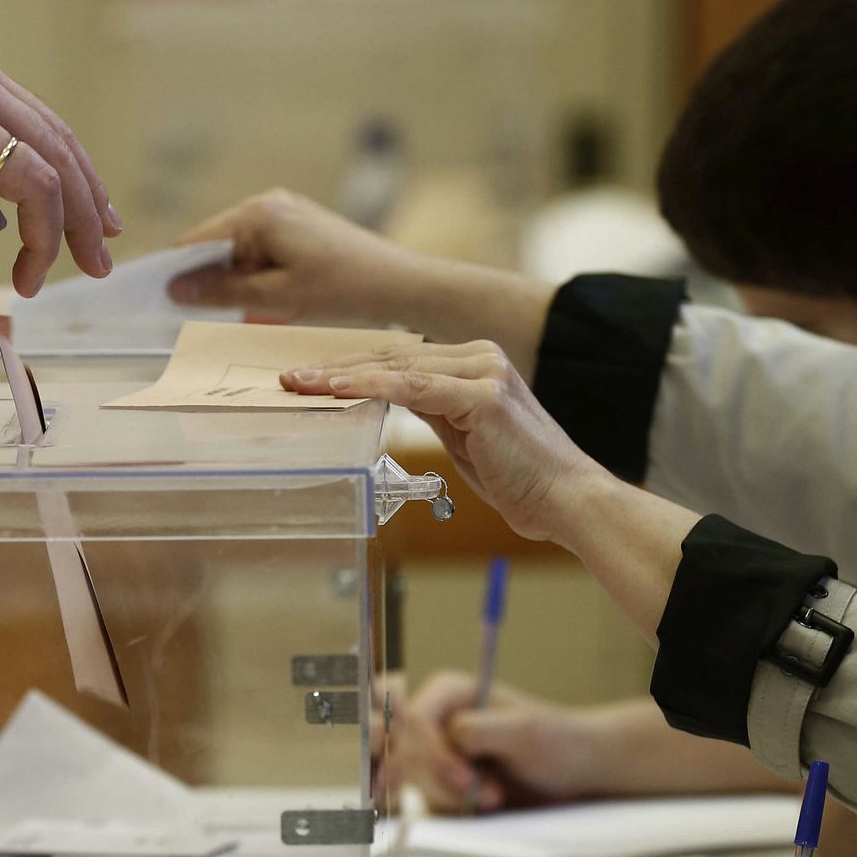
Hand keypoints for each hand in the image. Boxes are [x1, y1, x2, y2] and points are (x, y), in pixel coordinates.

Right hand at [168, 188, 399, 323]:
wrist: (402, 284)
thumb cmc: (344, 290)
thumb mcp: (277, 298)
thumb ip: (224, 292)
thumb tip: (177, 290)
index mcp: (259, 214)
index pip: (198, 241)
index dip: (174, 270)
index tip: (150, 298)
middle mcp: (269, 203)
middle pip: (217, 244)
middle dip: (207, 278)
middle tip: (190, 315)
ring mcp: (286, 212)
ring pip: (240, 250)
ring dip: (234, 280)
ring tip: (236, 311)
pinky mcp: (300, 226)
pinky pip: (262, 250)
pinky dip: (255, 275)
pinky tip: (262, 300)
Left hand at [280, 340, 602, 541]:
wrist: (567, 500)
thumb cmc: (518, 477)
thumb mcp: (464, 436)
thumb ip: (431, 410)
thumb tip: (385, 399)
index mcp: (474, 362)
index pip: (398, 358)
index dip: (351, 366)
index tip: (309, 375)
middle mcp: (479, 356)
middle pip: (391, 356)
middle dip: (337, 366)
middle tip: (289, 376)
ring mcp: (483, 371)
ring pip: (396, 366)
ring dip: (342, 374)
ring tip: (299, 382)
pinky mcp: (483, 394)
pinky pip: (412, 387)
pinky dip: (370, 386)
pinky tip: (337, 388)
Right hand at [379, 670, 607, 814]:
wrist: (577, 771)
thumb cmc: (557, 740)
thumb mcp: (523, 731)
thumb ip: (478, 728)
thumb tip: (447, 735)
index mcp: (448, 692)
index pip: (414, 721)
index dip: (433, 754)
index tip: (466, 780)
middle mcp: (436, 719)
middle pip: (402, 750)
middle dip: (433, 776)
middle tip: (470, 791)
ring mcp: (438, 752)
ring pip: (415, 781)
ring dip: (453, 797)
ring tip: (495, 797)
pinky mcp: (445, 781)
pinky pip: (427, 801)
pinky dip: (452, 809)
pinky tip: (481, 805)